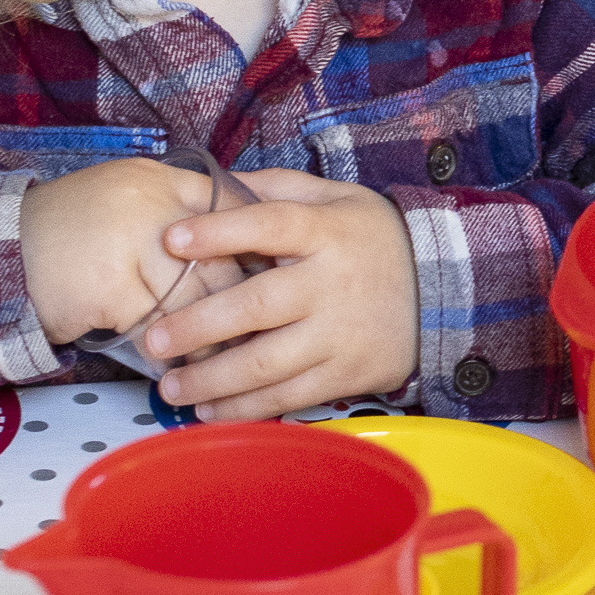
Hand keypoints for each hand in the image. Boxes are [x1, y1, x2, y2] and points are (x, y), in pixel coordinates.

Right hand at [17, 155, 248, 350]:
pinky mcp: (112, 286)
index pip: (233, 209)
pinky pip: (157, 326)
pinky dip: (166, 349)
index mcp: (160, 180)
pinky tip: (170, 363)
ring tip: (220, 358)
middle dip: (242, 302)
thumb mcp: (125, 202)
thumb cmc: (67, 234)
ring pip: (195, 297)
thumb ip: (175, 215)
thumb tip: (237, 250)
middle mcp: (151, 204)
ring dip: (209, 334)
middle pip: (222, 258)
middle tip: (259, 332)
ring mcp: (131, 243)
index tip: (273, 280)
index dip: (256, 249)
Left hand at [135, 168, 422, 420]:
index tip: (170, 240)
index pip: (268, 225)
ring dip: (212, 380)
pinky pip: (290, 396)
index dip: (218, 232)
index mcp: (325, 230)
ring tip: (169, 389)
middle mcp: (330, 282)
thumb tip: (210, 182)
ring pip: (267, 362)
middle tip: (153, 340)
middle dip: (198, 326)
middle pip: (256, 305)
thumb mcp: (336, 198)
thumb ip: (276, 189)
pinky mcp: (348, 373)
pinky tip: (210, 412)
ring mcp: (340, 333)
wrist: (442, 287)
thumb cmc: (370, 239)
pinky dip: (246, 409)